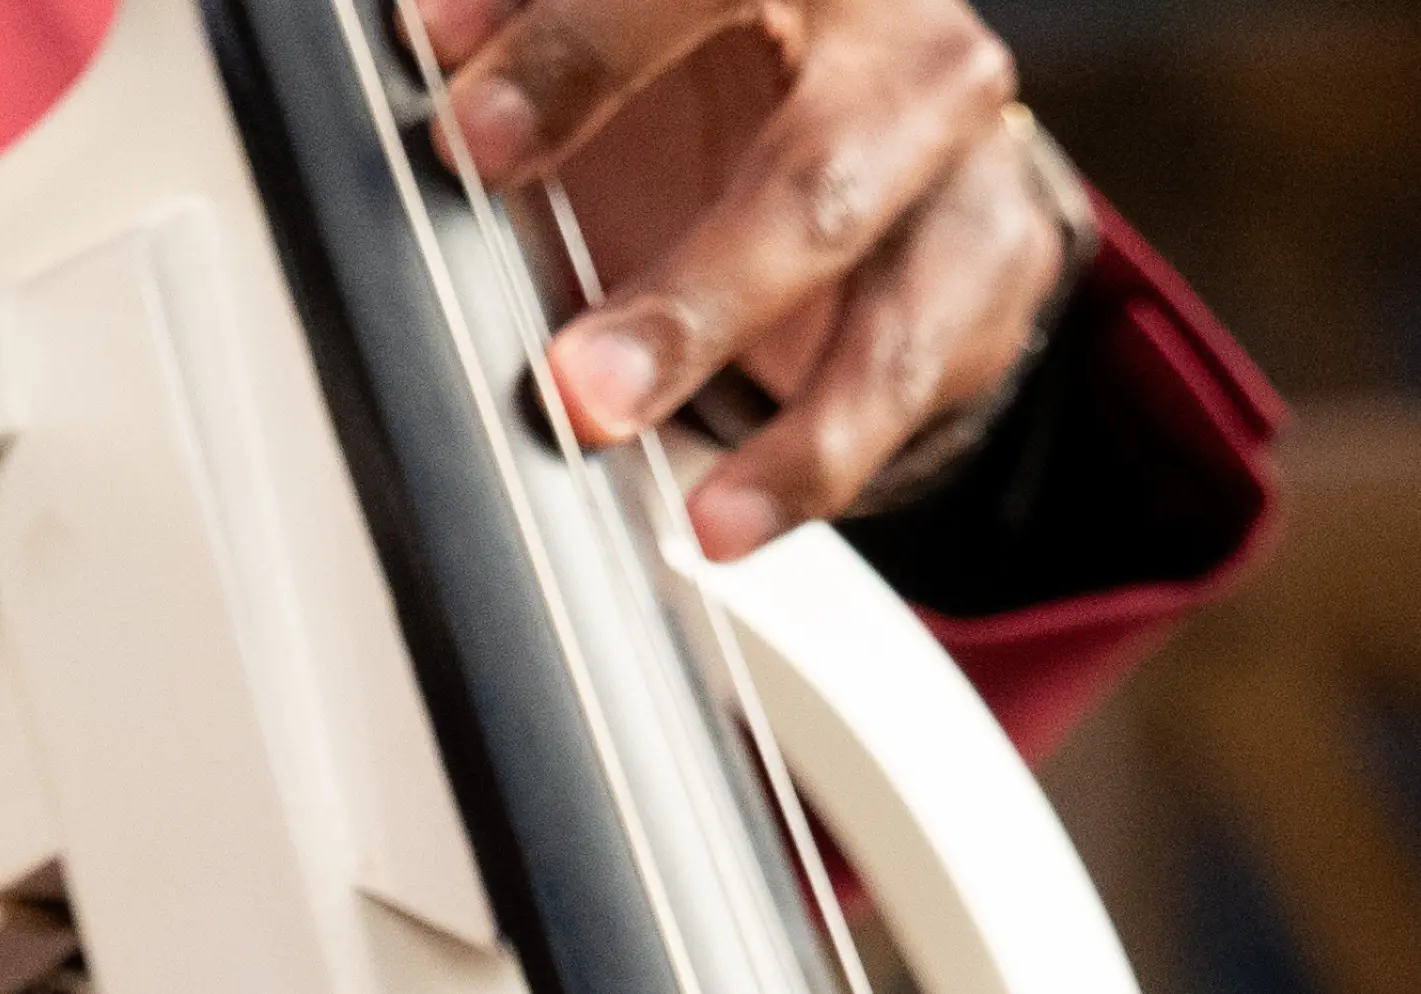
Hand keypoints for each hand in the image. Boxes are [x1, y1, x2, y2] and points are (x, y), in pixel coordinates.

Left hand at [410, 0, 1067, 561]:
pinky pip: (908, 394)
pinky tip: (728, 519)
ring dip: (784, 434)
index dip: (579, 55)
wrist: (899, 120)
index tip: (469, 137)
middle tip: (580, 388)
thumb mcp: (641, 35)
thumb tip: (423, 54)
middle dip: (692, 299)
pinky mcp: (997, 269)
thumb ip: (544, 38)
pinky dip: (807, 470)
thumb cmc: (734, 67)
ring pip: (885, 320)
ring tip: (688, 508)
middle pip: (814, 179)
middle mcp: (908, 47)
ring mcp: (966, 168)